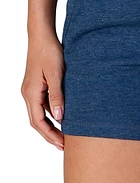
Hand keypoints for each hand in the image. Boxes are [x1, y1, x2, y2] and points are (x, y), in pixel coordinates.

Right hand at [21, 35, 64, 150]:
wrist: (42, 36)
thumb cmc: (49, 52)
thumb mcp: (56, 73)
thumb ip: (57, 95)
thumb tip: (60, 116)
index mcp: (31, 93)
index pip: (38, 122)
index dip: (50, 135)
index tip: (62, 145)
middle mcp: (29, 94)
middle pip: (38, 121)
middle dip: (50, 135)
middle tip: (65, 145)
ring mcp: (32, 90)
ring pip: (40, 114)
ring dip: (52, 125)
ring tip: (66, 135)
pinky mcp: (38, 85)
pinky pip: (43, 104)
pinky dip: (52, 113)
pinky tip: (64, 116)